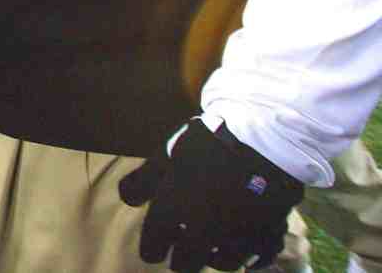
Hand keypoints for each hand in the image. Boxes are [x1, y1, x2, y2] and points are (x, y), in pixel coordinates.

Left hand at [119, 119, 303, 271]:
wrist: (265, 139)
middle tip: (183, 243)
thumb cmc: (207, 143)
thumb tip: (129, 201)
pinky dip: (249, 256)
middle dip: (181, 257)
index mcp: (173, 213)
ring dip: (213, 256)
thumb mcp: (165, 155)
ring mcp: (238, 238)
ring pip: (222, 263)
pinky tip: (245, 246)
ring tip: (211, 242)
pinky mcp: (268, 236)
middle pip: (186, 264)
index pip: (153, 250)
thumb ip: (142, 181)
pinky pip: (257, 258)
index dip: (152, 248)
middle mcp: (203, 234)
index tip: (154, 248)